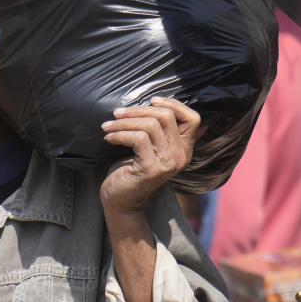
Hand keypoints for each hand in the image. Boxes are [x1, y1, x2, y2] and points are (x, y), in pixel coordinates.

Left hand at [99, 97, 200, 214]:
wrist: (121, 201)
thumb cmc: (131, 169)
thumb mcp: (148, 147)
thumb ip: (158, 130)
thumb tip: (162, 103)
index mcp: (184, 148)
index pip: (193, 118)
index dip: (173, 104)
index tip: (150, 100)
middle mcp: (180, 155)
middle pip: (166, 116)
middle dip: (137, 110)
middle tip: (117, 113)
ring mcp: (168, 163)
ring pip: (150, 125)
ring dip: (124, 122)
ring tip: (108, 126)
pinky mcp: (151, 168)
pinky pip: (138, 139)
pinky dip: (119, 134)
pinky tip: (108, 138)